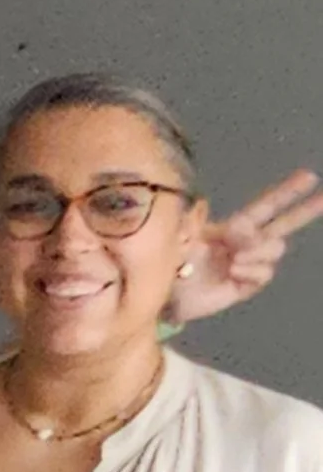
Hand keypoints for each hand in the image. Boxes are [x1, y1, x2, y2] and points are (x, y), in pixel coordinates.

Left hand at [173, 172, 322, 318]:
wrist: (164, 294)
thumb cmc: (170, 258)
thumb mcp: (183, 232)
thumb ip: (210, 223)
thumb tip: (243, 227)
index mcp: (233, 225)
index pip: (266, 206)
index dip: (287, 191)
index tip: (310, 177)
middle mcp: (246, 242)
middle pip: (284, 224)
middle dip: (305, 210)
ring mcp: (249, 264)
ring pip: (275, 248)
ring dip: (259, 249)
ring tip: (234, 257)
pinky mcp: (247, 285)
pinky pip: (265, 272)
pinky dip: (253, 269)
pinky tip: (234, 271)